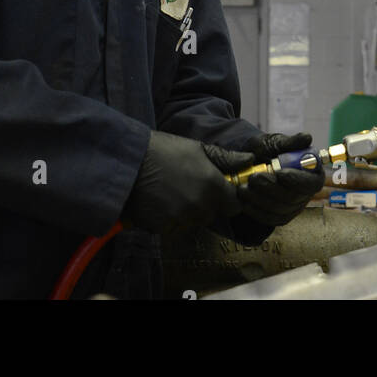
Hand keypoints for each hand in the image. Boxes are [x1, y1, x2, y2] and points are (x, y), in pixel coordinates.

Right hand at [123, 131, 254, 235]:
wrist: (126, 162)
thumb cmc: (163, 150)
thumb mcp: (197, 148)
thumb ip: (226, 158)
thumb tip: (250, 160)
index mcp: (212, 186)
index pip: (234, 205)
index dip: (229, 197)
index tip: (220, 189)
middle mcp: (200, 206)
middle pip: (214, 214)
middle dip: (208, 204)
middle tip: (191, 186)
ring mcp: (181, 219)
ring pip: (195, 222)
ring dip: (189, 212)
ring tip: (174, 192)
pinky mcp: (162, 228)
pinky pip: (175, 228)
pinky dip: (171, 219)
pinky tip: (162, 202)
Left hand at [239, 132, 323, 227]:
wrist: (253, 163)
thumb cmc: (269, 151)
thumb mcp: (277, 142)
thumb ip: (292, 141)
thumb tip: (307, 138)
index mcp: (313, 174)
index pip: (312, 183)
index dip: (297, 180)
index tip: (280, 173)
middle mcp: (306, 193)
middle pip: (294, 198)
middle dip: (271, 188)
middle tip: (253, 178)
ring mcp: (294, 207)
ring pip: (280, 209)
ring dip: (260, 199)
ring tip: (243, 187)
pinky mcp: (280, 217)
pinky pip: (270, 218)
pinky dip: (256, 210)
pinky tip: (244, 200)